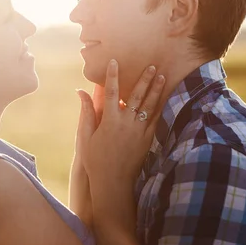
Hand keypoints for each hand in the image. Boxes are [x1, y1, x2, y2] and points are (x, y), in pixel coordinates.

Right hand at [77, 60, 164, 185]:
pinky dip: (160, 108)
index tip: (115, 62)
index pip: (112, 92)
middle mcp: (126, 123)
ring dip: (156, 90)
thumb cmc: (95, 160)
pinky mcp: (147, 140)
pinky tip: (164, 99)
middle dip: (144, 78)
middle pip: (137, 95)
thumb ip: (86, 112)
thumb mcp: (85, 136)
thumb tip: (80, 92)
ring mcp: (139, 131)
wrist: (113, 182)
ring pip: (150, 106)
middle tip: (152, 65)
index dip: (113, 76)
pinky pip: (156, 120)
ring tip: (162, 76)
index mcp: (109, 120)